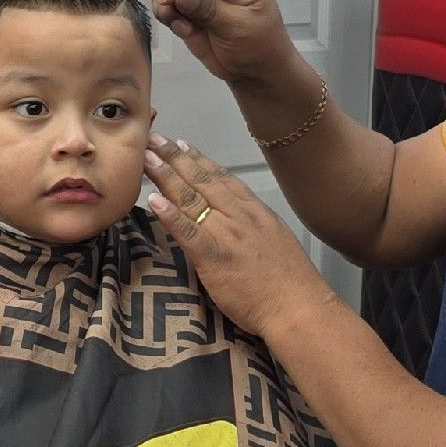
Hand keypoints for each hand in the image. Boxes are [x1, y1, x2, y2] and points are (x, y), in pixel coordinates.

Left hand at [144, 136, 331, 338]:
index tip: (182, 145)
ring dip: (166, 176)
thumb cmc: (291, 283)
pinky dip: (170, 214)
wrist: (299, 307)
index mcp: (256, 211)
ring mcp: (227, 234)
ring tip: (147, 158)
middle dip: (175, 157)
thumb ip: (253, 228)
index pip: (223, 178)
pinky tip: (153, 200)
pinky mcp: (214, 257)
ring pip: (192, 198)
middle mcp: (240, 215)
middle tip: (155, 139)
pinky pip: (188, 231)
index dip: (199, 160)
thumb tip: (238, 223)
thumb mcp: (276, 241)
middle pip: (202, 180)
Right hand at [151, 0, 293, 91]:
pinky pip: (167, 6)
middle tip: (167, 1)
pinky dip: (167, 15)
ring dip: (165, 1)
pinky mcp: (188, 13)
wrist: (256, 71)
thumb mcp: (239, 26)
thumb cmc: (259, 46)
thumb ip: (209, 9)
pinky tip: (183, 30)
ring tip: (177, 22)